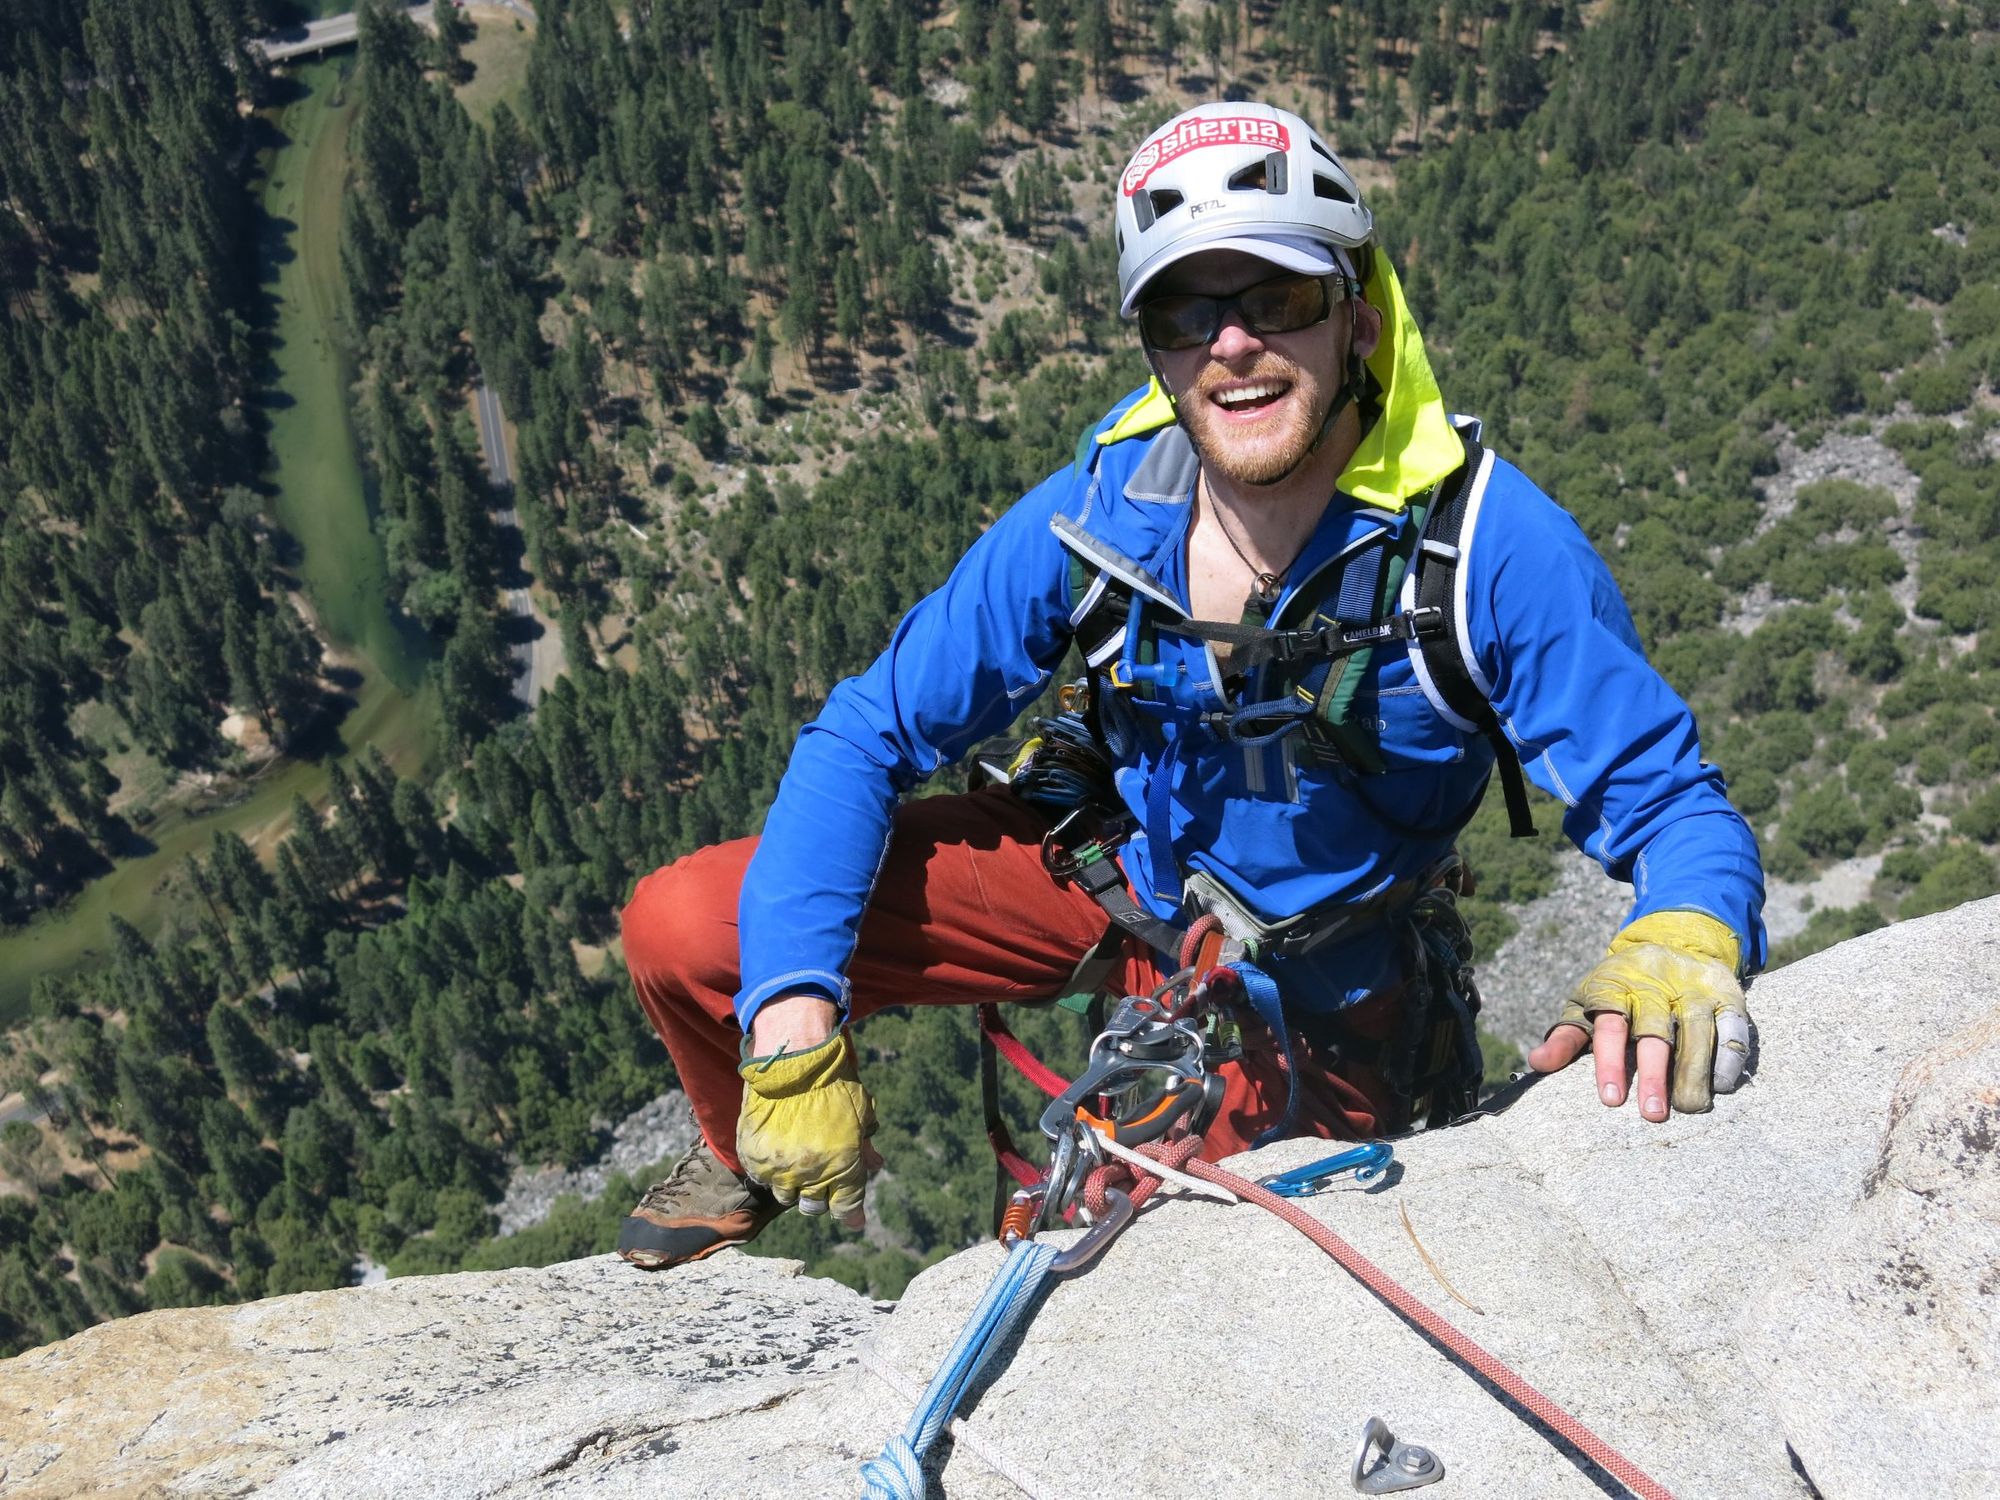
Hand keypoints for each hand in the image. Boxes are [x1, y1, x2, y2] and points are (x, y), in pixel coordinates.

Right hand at [737, 1007, 878, 1229]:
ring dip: (795, 1185)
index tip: (852, 1216)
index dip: (850, 1214)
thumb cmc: (833, 1081)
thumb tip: (875, 1164)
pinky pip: (763, 1178)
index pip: (846, 1208)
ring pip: (787, 1196)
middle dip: (821, 1197)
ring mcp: (780, 1168)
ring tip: (797, 1164)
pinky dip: (771, 1171)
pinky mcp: (754, 1158)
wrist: (793, 1057)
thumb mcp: (860, 1112)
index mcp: (842, 1166)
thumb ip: (865, 1145)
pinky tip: (777, 1154)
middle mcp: (811, 1174)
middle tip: (821, 1181)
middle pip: (814, 1207)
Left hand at [1527, 911, 1751, 1121]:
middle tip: (1653, 1114)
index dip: (1609, 1062)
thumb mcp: (1585, 1004)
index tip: (1610, 1100)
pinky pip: (1732, 1026)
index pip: (1610, 1026)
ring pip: (1696, 1031)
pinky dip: (1728, 1056)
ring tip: (1688, 1106)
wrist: (1672, 940)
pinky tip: (1721, 1085)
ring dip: (1694, 1071)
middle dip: (1654, 1074)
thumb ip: (1565, 1036)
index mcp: (1613, 987)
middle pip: (1655, 1033)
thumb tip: (1536, 1063)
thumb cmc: (1619, 988)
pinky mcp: (1725, 993)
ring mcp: (1691, 988)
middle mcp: (1654, 986)